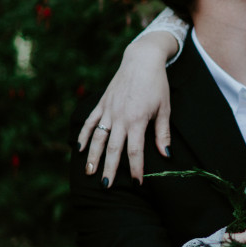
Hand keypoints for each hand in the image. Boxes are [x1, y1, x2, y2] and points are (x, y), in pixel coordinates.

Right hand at [78, 31, 177, 182]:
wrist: (142, 60)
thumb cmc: (157, 85)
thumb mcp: (165, 109)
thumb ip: (162, 133)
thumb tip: (166, 155)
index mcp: (138, 120)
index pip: (135, 151)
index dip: (136, 169)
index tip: (137, 183)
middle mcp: (120, 117)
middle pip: (113, 149)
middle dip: (109, 169)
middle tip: (106, 186)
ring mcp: (108, 110)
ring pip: (97, 138)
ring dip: (92, 156)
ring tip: (89, 173)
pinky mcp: (101, 104)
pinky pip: (90, 122)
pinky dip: (83, 135)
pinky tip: (79, 149)